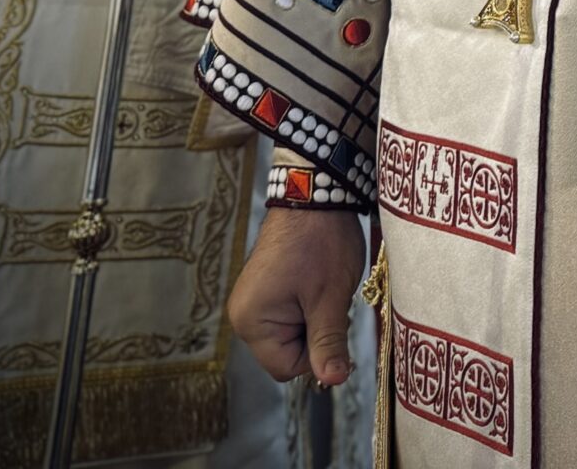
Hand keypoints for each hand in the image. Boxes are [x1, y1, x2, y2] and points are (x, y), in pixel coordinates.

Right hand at [229, 205, 364, 385]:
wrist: (315, 194)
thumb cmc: (322, 243)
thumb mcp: (330, 298)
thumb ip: (328, 343)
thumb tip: (333, 381)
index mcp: (251, 322)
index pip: (286, 368)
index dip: (317, 353)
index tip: (332, 319)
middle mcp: (243, 315)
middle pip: (286, 354)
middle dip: (315, 334)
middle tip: (328, 299)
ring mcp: (252, 301)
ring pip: (292, 335)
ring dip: (314, 319)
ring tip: (322, 287)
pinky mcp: (264, 291)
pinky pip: (289, 317)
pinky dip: (308, 307)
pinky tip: (316, 283)